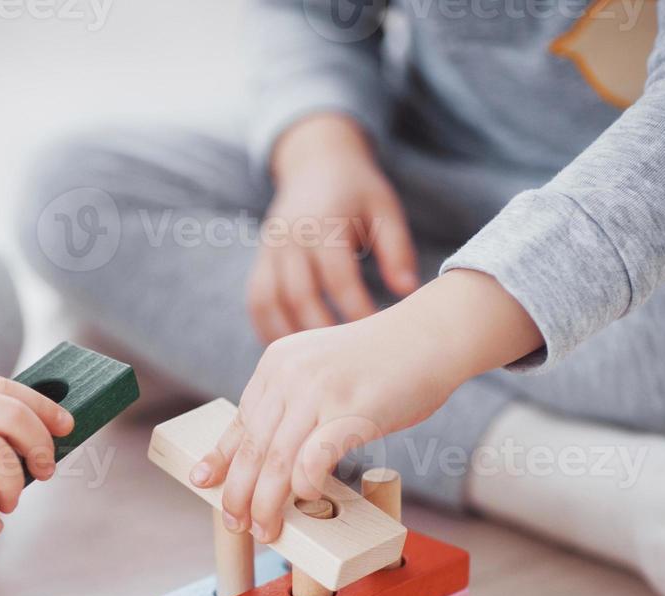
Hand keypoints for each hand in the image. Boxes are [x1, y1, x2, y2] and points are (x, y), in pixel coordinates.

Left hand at [195, 270, 542, 541]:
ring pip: (275, 459)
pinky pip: (313, 458)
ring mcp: (319, 390)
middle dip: (238, 492)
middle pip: (251, 446)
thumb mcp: (322, 372)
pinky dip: (305, 485)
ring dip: (267, 502)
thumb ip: (293, 403)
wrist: (431, 335)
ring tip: (267, 528)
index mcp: (276, 363)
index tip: (205, 484)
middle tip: (235, 522)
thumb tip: (269, 458)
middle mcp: (290, 373)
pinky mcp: (350, 409)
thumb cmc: (382, 364)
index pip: (239, 420)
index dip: (221, 458)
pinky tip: (307, 499)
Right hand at [248, 113, 419, 343]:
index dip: (356, 309)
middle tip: (347, 362)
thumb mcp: (384, 208)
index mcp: (323, 222)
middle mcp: (290, 237)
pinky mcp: (260, 261)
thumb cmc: (357, 191)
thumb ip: (396, 249)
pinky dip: (269, 328)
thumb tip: (408, 291)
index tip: (376, 336)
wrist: (314, 162)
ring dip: (291, 335)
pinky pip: (256, 301)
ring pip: (270, 302)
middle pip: (300, 295)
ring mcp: (269, 250)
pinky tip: (290, 351)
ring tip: (316, 363)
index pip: (338, 277)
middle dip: (323, 331)